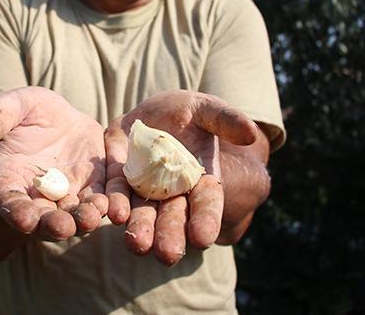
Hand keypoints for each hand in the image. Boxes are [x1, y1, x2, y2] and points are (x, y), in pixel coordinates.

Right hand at [0, 86, 107, 240]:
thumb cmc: (26, 111)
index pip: (8, 202)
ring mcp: (68, 195)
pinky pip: (103, 201)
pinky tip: (116, 208)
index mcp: (10, 179)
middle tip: (62, 227)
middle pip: (43, 218)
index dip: (15, 212)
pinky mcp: (95, 188)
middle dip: (52, 225)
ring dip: (83, 220)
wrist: (60, 116)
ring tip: (92, 217)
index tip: (23, 220)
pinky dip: (109, 206)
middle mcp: (38, 195)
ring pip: (74, 215)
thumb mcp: (10, 108)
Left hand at [104, 90, 257, 264]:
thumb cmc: (191, 113)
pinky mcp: (117, 174)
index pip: (206, 205)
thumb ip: (226, 120)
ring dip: (139, 228)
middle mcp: (171, 191)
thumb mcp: (208, 111)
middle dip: (170, 235)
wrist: (155, 110)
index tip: (202, 237)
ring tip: (137, 244)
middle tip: (167, 254)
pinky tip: (113, 213)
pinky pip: (115, 191)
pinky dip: (114, 202)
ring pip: (141, 211)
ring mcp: (142, 186)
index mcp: (200, 180)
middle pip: (172, 217)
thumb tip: (251, 132)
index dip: (206, 220)